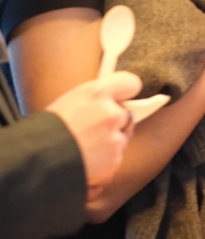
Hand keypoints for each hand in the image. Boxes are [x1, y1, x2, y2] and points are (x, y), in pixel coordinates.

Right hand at [45, 71, 141, 188]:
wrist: (33, 162)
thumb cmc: (44, 131)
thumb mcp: (69, 101)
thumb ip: (96, 98)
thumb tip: (113, 100)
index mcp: (97, 93)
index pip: (131, 83)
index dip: (125, 91)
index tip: (121, 96)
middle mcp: (111, 113)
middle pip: (127, 114)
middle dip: (114, 121)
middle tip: (91, 128)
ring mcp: (115, 139)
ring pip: (122, 138)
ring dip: (109, 142)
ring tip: (83, 147)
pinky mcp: (114, 161)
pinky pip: (115, 158)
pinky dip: (104, 162)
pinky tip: (85, 161)